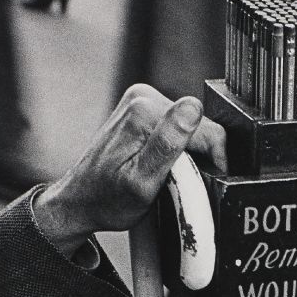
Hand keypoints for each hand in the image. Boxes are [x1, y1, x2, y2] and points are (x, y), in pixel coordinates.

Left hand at [33, 85, 227, 259]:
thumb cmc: (108, 199)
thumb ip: (169, 144)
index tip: (204, 185)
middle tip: (180, 183)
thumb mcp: (143, 182)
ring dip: (189, 155)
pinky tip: (163, 164)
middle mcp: (142, 97)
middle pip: (199, 126)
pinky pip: (177, 127)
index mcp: (145, 110)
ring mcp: (141, 100)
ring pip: (191, 128)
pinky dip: (177, 149)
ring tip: (170, 176)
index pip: (207, 129)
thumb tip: (192, 108)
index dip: (215, 161)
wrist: (82, 200)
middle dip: (199, 157)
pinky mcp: (142, 108)